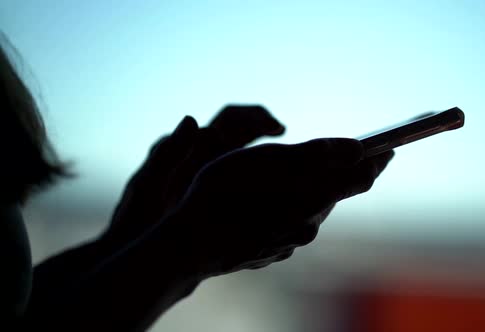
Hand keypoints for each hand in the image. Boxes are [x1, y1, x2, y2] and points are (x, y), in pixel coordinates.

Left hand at [102, 105, 284, 249]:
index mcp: (186, 148)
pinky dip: (258, 177)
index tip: (280, 129)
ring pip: (243, 155)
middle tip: (293, 145)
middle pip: (241, 131)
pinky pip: (239, 178)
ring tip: (290, 169)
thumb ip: (168, 154)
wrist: (130, 252)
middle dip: (267, 130)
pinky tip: (273, 193)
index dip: (257, 118)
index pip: (230, 119)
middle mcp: (198, 156)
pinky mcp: (211, 195)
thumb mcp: (148, 188)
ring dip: (266, 154)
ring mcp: (205, 175)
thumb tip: (192, 119)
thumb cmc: (135, 222)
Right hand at [166, 138, 393, 276]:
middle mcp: (310, 224)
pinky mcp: (274, 250)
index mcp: (314, 197)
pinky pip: (291, 223)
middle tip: (339, 154)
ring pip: (311, 208)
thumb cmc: (224, 191)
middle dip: (338, 173)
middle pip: (335, 192)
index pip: (363, 177)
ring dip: (309, 189)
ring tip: (291, 176)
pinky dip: (289, 207)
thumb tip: (357, 147)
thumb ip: (316, 153)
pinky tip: (266, 202)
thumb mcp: (266, 158)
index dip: (379, 159)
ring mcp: (292, 241)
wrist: (191, 242)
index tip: (390, 146)